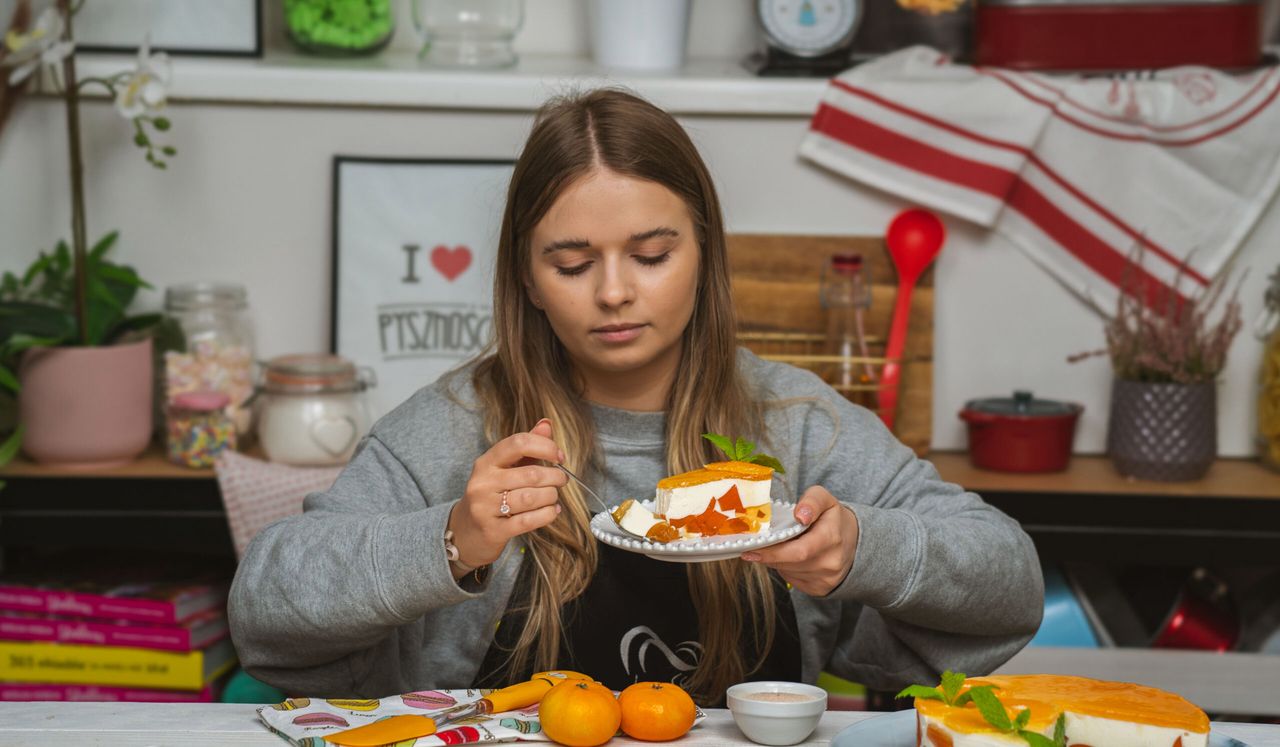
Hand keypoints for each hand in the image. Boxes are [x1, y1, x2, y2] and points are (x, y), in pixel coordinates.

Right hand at [447, 418, 566, 575]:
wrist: (467, 531)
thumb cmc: (492, 494)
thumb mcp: (504, 468)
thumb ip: (526, 447)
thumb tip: (547, 424)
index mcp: (486, 462)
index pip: (518, 443)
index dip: (545, 447)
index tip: (559, 456)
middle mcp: (482, 483)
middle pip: (530, 474)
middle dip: (554, 477)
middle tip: (561, 480)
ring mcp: (485, 508)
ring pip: (531, 498)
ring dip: (551, 496)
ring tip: (554, 496)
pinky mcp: (493, 530)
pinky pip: (528, 521)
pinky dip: (547, 515)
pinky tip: (552, 511)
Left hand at [740, 486, 858, 595]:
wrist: (854, 542)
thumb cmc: (832, 519)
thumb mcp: (825, 499)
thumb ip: (812, 501)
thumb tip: (800, 515)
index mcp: (832, 537)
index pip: (799, 551)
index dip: (773, 552)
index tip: (751, 549)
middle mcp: (831, 562)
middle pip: (790, 563)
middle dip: (768, 556)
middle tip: (751, 549)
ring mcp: (827, 579)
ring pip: (788, 572)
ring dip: (776, 561)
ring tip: (777, 547)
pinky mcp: (820, 589)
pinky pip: (793, 580)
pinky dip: (785, 569)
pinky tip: (789, 558)